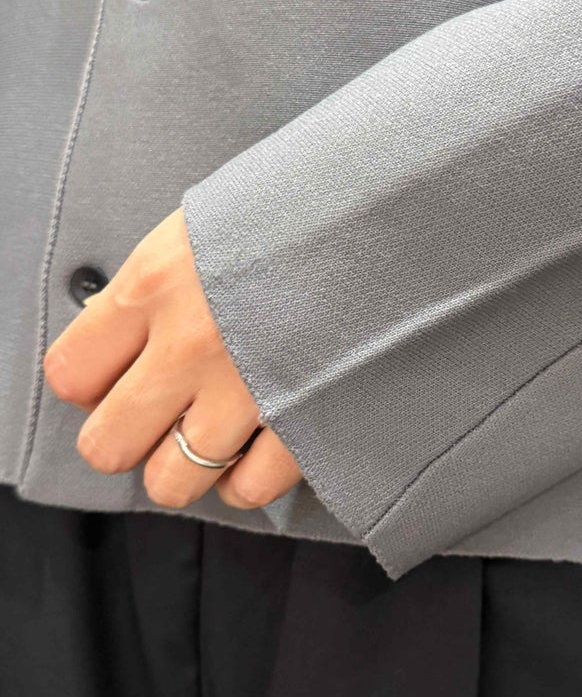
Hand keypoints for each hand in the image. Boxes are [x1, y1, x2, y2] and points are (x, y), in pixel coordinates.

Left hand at [43, 207, 303, 510]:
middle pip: (108, 446)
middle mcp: (189, 345)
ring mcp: (246, 391)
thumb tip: (124, 329)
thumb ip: (159, 282)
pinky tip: (260, 443)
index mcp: (156, 282)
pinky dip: (249, 476)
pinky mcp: (303, 421)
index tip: (111, 378)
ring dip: (188, 466)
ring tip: (213, 434)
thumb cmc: (301, 208)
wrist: (396, 210)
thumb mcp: (210, 222)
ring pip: (174, 481)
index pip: (71, 372)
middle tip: (155, 419)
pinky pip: (250, 488)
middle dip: (125, 440)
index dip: (88, 385)